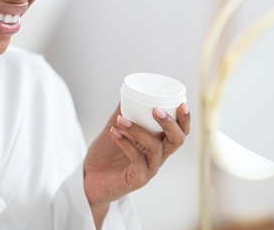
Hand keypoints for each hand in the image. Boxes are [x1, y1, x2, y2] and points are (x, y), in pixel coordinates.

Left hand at [83, 103, 189, 226]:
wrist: (89, 180)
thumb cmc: (105, 155)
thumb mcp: (115, 129)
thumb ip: (123, 114)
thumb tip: (127, 93)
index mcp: (157, 144)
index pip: (179, 132)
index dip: (184, 119)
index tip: (181, 103)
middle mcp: (157, 157)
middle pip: (177, 140)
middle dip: (170, 123)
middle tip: (156, 110)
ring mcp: (149, 169)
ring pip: (155, 148)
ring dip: (138, 130)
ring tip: (120, 119)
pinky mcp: (138, 179)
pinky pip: (137, 159)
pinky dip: (126, 143)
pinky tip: (114, 132)